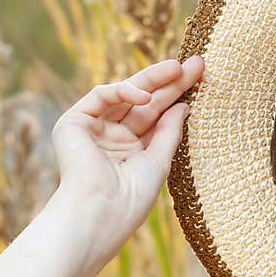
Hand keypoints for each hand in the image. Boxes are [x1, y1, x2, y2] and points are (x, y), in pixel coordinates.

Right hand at [51, 55, 203, 235]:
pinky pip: (101, 96)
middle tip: (196, 63)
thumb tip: (184, 105)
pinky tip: (146, 95)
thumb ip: (169, 131)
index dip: (178, 95)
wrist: (101, 213)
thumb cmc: (131, 198)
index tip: (201, 77)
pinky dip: (123, 91)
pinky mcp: (73, 122)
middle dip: (170, 82)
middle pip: (145, 102)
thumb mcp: (159, 161)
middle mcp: (113, 137)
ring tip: (178, 69)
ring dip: (152, 79)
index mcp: (132, 150)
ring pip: (125, 94)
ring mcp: (93, 129)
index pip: (158, 115)